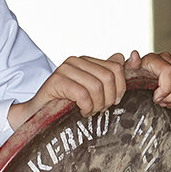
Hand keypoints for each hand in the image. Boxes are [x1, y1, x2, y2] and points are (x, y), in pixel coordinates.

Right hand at [7, 54, 127, 130]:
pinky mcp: (56, 80)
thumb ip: (113, 75)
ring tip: (90, 111)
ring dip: (97, 105)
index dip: (120, 87)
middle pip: (109, 76)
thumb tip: (132, 55)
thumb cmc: (67, 105)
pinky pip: (82, 94)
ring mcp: (65, 68)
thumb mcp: (94, 92)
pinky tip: (81, 112)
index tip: (114, 102)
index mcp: (88, 61)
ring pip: (97, 86)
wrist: (38, 115)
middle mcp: (77, 60)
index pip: (116, 67)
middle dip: (109, 98)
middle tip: (100, 109)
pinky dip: (86, 106)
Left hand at [122, 48, 170, 106]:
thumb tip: (135, 55)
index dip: (165, 88)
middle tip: (161, 103)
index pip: (169, 71)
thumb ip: (130, 65)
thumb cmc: (132, 79)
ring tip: (166, 103)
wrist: (138, 82)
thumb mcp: (127, 74)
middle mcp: (169, 60)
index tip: (156, 98)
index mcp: (155, 58)